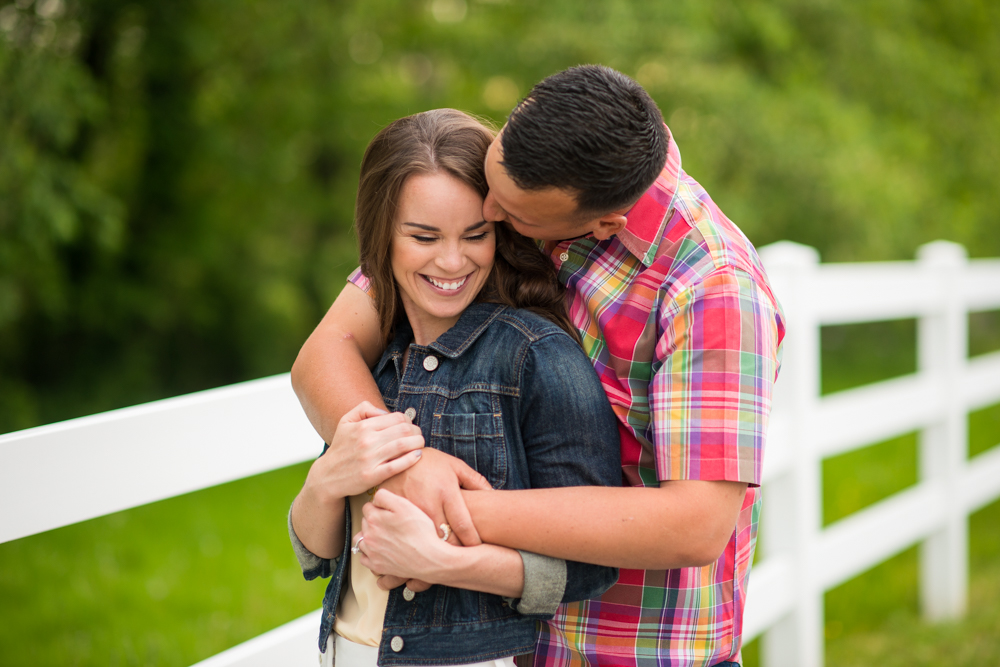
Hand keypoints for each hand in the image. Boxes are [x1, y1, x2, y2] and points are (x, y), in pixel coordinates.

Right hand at [303, 401, 423, 503]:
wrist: (327, 476)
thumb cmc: (341, 448)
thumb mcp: (345, 422)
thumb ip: (364, 408)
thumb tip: (386, 412)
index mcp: (363, 427)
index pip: (396, 418)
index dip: (408, 420)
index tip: (410, 426)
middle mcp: (366, 441)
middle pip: (403, 430)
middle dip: (416, 431)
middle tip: (419, 435)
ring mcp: (369, 459)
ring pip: (402, 446)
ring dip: (417, 443)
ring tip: (420, 444)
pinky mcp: (372, 476)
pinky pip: (396, 466)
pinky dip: (410, 459)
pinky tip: (417, 455)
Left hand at [357, 490, 454, 582]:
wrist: (428, 558)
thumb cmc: (420, 531)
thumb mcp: (404, 505)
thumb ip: (385, 497)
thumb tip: (375, 499)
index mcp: (374, 519)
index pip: (367, 507)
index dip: (379, 507)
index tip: (389, 512)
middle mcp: (369, 536)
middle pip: (364, 523)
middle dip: (374, 521)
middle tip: (390, 523)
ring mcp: (372, 552)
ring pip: (361, 540)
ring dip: (368, 536)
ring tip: (384, 536)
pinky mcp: (376, 565)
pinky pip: (364, 558)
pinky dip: (369, 554)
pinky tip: (380, 550)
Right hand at [379, 448, 491, 545]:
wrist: (395, 456)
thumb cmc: (430, 462)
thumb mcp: (455, 466)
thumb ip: (476, 481)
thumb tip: (495, 495)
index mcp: (446, 492)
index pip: (463, 526)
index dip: (473, 542)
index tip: (480, 548)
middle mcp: (428, 504)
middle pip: (447, 539)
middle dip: (458, 550)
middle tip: (467, 554)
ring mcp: (411, 512)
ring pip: (430, 542)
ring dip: (441, 548)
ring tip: (449, 553)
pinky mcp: (397, 516)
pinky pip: (414, 536)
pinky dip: (423, 542)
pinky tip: (429, 544)